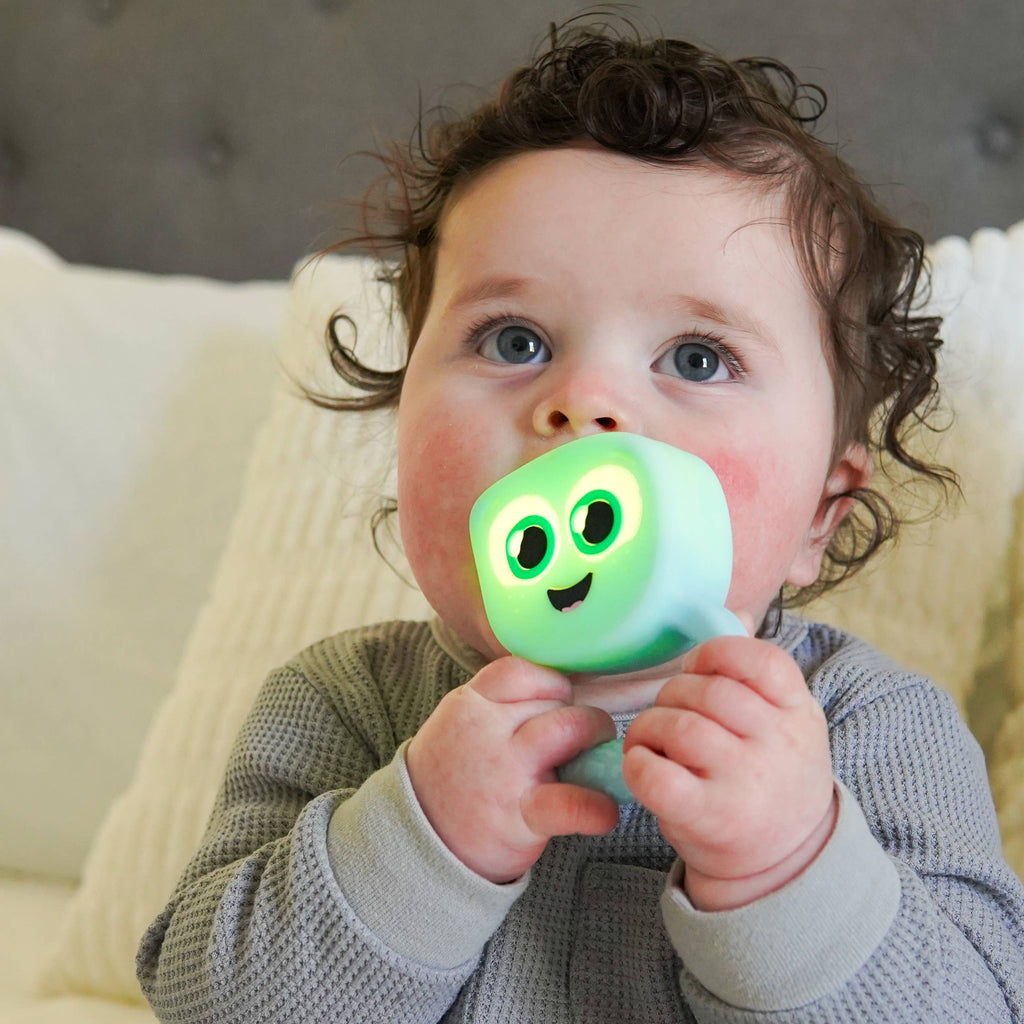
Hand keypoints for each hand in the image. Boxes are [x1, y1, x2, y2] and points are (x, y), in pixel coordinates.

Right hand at [406, 657, 619, 883]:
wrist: (417, 842)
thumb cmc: (452, 778)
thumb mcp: (459, 724)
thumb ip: (499, 705)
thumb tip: (562, 697)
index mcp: (469, 703)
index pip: (524, 670)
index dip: (551, 686)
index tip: (558, 706)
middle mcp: (487, 729)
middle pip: (555, 700)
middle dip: (579, 717)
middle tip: (585, 739)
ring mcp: (505, 770)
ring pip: (571, 728)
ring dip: (596, 742)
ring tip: (597, 763)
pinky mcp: (521, 815)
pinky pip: (572, 802)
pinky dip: (597, 806)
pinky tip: (604, 812)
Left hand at [622, 636, 836, 909]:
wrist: (784, 861)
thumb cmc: (770, 776)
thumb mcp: (784, 721)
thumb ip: (757, 672)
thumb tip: (736, 613)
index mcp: (798, 712)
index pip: (760, 660)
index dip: (715, 654)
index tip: (696, 668)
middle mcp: (778, 744)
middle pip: (708, 692)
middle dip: (672, 695)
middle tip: (666, 714)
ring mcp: (745, 782)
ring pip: (680, 726)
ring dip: (649, 727)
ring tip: (651, 741)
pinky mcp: (710, 817)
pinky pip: (658, 776)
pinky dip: (638, 764)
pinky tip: (642, 766)